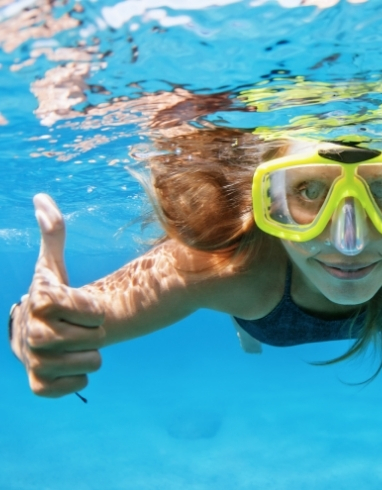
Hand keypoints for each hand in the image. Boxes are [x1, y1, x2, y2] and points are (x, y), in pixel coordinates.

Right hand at [10, 194, 105, 396]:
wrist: (33, 332)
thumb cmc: (52, 296)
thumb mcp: (53, 266)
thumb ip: (53, 234)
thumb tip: (43, 199)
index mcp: (40, 301)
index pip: (88, 308)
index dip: (94, 308)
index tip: (87, 307)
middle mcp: (30, 332)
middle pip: (93, 339)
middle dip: (96, 334)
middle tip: (83, 329)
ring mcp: (33, 360)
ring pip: (89, 363)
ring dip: (91, 356)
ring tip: (78, 346)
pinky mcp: (39, 384)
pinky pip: (71, 388)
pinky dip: (78, 380)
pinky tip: (71, 366)